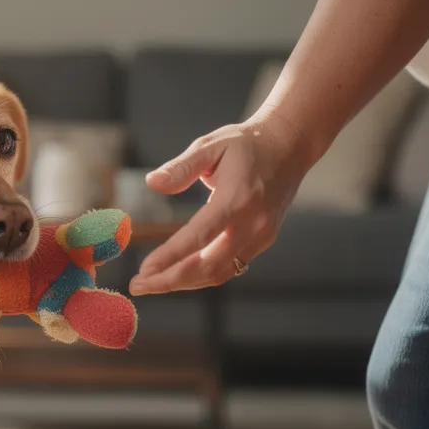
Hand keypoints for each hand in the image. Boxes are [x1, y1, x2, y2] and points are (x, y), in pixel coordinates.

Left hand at [129, 113, 314, 295]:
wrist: (290, 146)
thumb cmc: (246, 143)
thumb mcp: (211, 145)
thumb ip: (181, 167)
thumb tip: (151, 183)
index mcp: (238, 198)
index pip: (199, 236)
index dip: (170, 257)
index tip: (143, 270)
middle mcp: (254, 223)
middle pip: (209, 265)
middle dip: (170, 280)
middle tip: (138, 285)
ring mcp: (261, 236)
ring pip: (219, 272)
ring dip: (183, 283)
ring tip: (151, 283)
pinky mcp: (263, 241)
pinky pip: (229, 267)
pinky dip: (201, 275)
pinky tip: (177, 275)